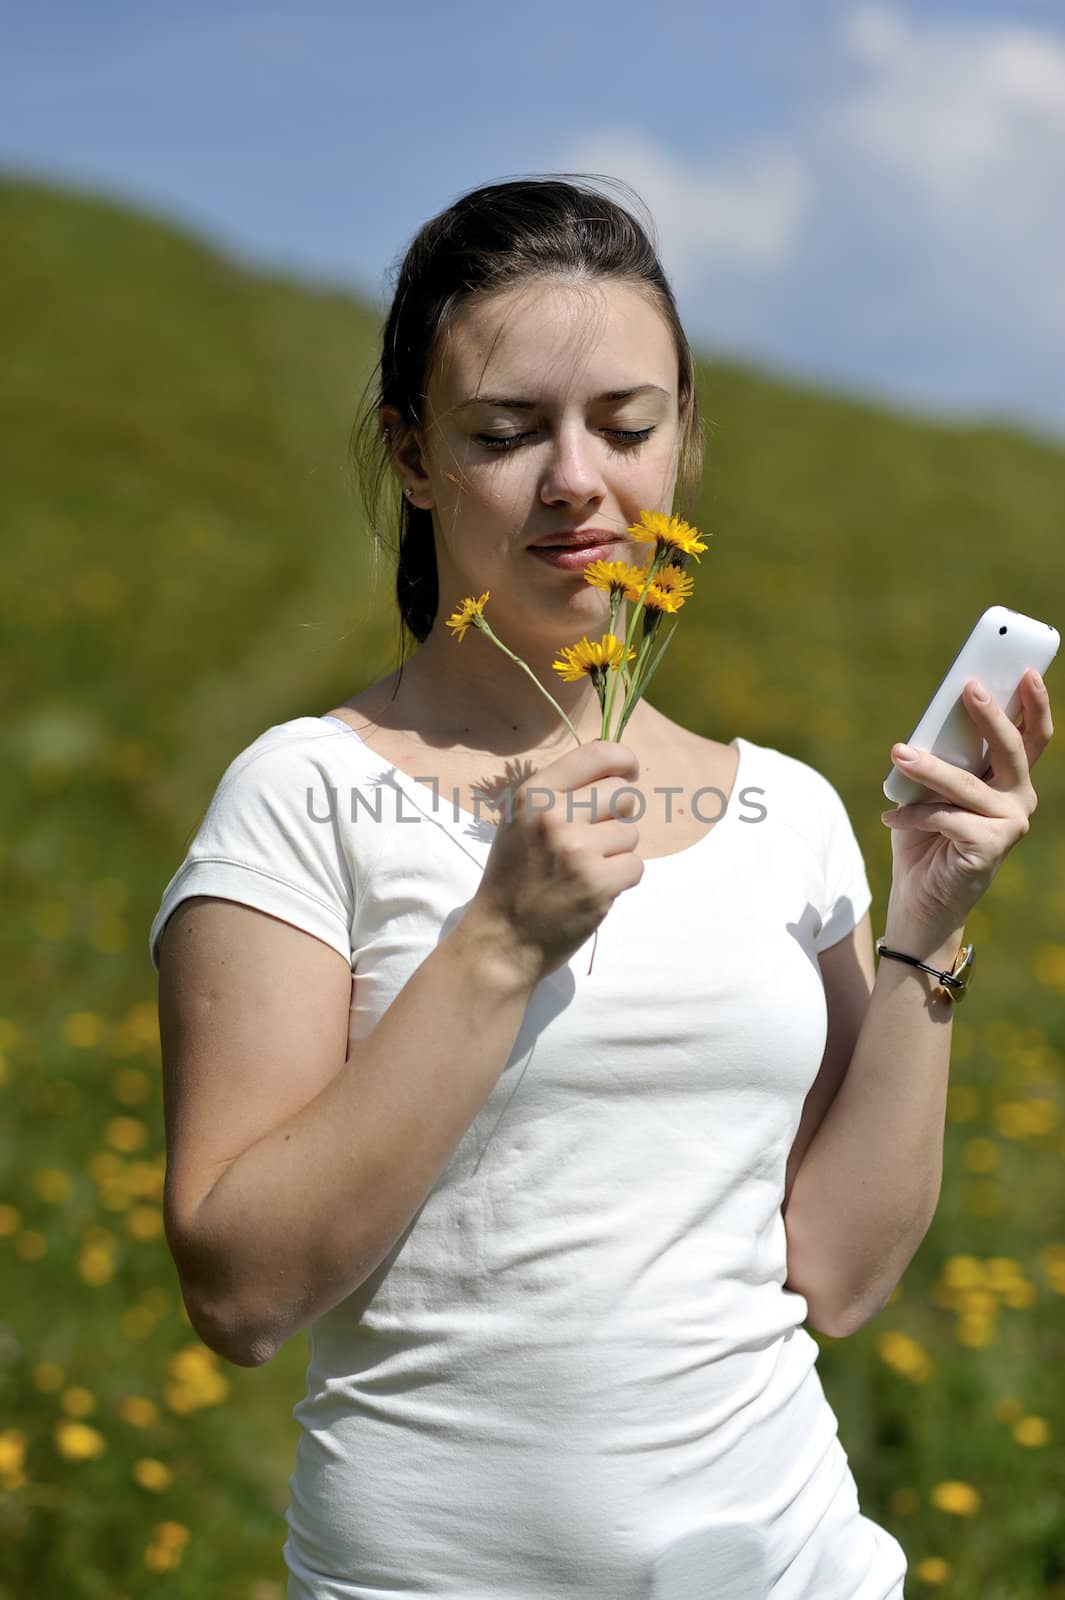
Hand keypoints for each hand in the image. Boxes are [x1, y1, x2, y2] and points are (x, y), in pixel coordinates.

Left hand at [880, 670, 1053, 937]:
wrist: (919, 897)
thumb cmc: (924, 837)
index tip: (1027, 671)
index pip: (1030, 736)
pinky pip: (947, 819)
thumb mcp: (929, 789)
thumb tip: (927, 727)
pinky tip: (891, 818)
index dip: (1033, 703)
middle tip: (968, 689)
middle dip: (991, 716)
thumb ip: (939, 759)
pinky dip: (914, 816)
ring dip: (929, 769)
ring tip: (899, 754)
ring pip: (968, 785)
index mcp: (1008, 779)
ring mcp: (1009, 825)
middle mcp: (1018, 799)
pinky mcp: (990, 848)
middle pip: (1013, 750)